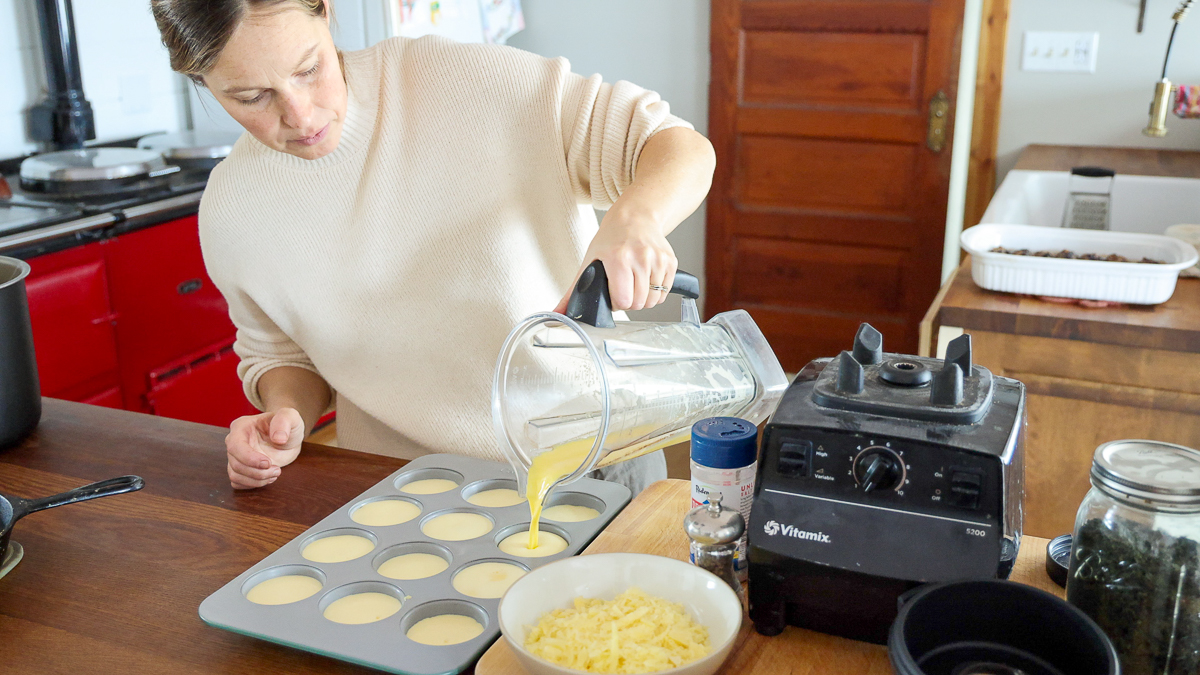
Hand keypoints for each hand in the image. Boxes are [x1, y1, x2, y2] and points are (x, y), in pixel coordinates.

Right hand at [225, 408, 304, 488]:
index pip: (236, 446)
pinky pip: (238, 482)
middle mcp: (234, 442)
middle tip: (277, 470)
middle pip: (236, 464)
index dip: (250, 458)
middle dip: (258, 472)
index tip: (268, 463)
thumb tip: (278, 438)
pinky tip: (269, 478)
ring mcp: (236, 457)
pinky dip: (253, 484)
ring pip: (235, 476)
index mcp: (241, 426)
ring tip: (275, 473)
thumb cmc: (287, 424)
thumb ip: (284, 421)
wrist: (288, 436)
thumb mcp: (290, 417)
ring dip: (257, 481)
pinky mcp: (241, 469)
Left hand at [555, 209, 677, 312]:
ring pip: (653, 300)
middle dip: (630, 302)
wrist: (635, 218)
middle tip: (624, 290)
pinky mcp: (670, 261)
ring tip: (634, 285)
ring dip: (643, 299)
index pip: (624, 300)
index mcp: (618, 258)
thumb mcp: (589, 261)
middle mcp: (640, 257)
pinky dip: (656, 293)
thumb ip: (573, 291)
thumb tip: (558, 313)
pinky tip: (646, 281)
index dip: (617, 303)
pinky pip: (665, 293)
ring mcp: (658, 260)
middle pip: (639, 303)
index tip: (613, 295)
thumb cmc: (611, 239)